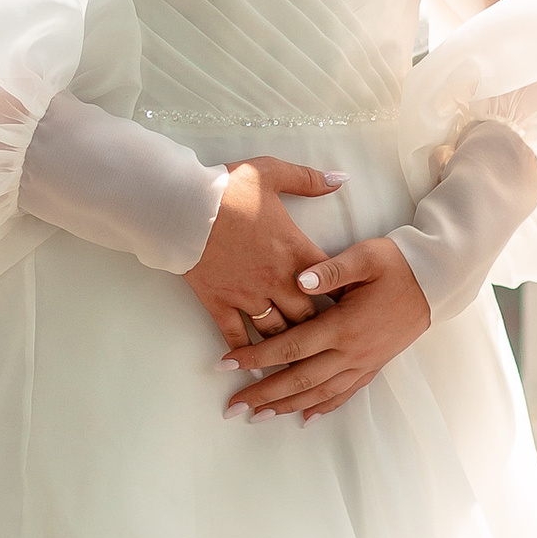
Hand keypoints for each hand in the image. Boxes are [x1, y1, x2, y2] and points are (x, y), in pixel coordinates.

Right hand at [178, 157, 347, 350]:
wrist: (181, 206)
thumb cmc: (226, 188)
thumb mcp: (270, 172)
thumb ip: (308, 179)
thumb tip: (340, 178)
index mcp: (294, 250)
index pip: (331, 282)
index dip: (344, 295)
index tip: (355, 306)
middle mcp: (276, 279)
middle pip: (308, 316)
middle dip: (319, 327)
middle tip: (328, 337)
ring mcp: (247, 295)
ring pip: (277, 331)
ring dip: (288, 344)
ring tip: (298, 356)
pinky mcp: (220, 302)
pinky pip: (236, 335)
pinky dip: (245, 352)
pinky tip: (253, 365)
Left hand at [223, 238, 432, 423]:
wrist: (435, 281)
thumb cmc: (397, 265)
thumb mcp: (365, 256)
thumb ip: (331, 270)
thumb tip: (298, 278)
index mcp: (343, 324)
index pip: (290, 347)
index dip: (256, 357)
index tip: (227, 364)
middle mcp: (352, 351)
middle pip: (299, 380)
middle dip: (263, 394)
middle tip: (233, 407)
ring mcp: (364, 363)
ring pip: (319, 393)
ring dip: (287, 407)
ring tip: (259, 417)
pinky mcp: (373, 366)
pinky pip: (345, 394)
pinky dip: (323, 408)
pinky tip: (306, 418)